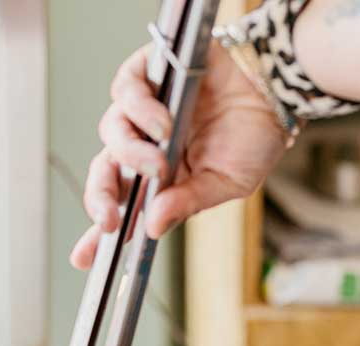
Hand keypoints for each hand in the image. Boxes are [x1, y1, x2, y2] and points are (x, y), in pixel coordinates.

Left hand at [72, 42, 287, 266]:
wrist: (276, 88)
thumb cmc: (255, 137)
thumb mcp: (227, 184)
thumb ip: (189, 203)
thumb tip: (153, 226)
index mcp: (164, 180)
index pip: (125, 207)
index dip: (99, 233)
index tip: (84, 258)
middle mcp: (148, 146)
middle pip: (106, 172)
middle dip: (101, 198)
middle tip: (110, 219)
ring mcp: (147, 110)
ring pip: (113, 132)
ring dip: (130, 155)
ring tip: (158, 164)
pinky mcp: (151, 72)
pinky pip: (126, 89)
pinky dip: (137, 108)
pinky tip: (161, 124)